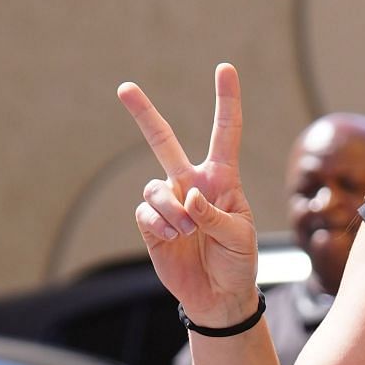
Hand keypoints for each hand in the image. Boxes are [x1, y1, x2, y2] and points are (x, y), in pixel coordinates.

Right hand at [116, 63, 258, 325]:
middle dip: (143, 115)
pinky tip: (175, 239)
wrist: (218, 295)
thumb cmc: (238, 261)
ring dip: (172, 213)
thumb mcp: (240, 237)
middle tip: (125, 87)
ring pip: (155, 189)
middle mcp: (191, 184)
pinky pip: (146, 213)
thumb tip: (187, 196)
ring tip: (189, 234)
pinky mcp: (151, 224)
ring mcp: (169, 202)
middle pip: (163, 141)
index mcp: (222, 179)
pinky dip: (161, 226)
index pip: (225, 133)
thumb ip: (215, 214)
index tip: (225, 69)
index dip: (226, 101)